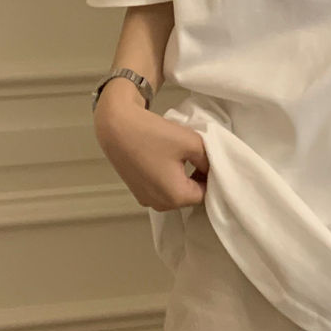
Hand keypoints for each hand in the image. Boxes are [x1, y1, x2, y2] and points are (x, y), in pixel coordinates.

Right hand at [94, 84, 209, 210]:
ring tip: (183, 153)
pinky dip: (168, 176)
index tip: (212, 158)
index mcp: (175, 198)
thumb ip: (209, 159)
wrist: (116, 126)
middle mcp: (159, 205)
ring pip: (176, 191)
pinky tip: (167, 156)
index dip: (212, 175)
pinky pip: (162, 187)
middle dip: (197, 177)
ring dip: (183, 176)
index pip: (206, 193)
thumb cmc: (154, 134)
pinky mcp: (137, 190)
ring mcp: (145, 199)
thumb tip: (213, 168)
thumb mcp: (191, 142)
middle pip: (190, 195)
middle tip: (199, 154)